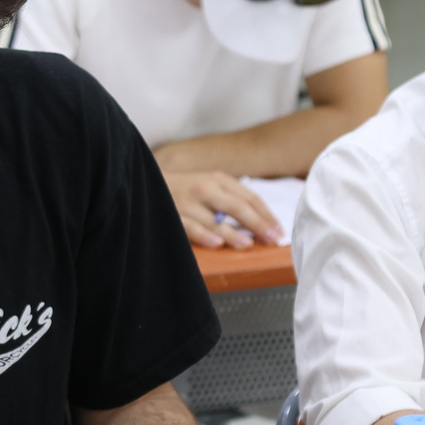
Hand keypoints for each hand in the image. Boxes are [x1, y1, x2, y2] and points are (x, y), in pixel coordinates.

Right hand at [162, 170, 283, 249]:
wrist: (145, 182)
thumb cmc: (183, 188)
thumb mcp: (209, 184)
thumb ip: (231, 198)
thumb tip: (260, 220)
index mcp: (218, 179)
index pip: (249, 197)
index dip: (266, 215)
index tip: (279, 231)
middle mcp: (205, 188)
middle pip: (237, 207)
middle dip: (258, 224)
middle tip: (273, 239)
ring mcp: (187, 202)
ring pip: (215, 219)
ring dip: (234, 233)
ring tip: (249, 244)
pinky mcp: (172, 214)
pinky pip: (191, 227)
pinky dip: (204, 235)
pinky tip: (217, 244)